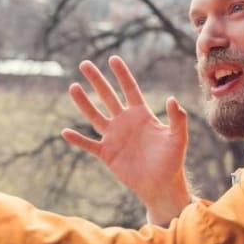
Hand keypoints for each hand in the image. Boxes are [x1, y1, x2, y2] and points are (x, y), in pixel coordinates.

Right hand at [61, 56, 190, 224]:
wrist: (161, 184)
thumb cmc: (172, 161)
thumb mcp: (178, 138)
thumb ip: (178, 118)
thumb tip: (172, 98)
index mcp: (142, 115)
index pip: (130, 89)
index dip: (122, 74)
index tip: (112, 59)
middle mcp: (125, 122)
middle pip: (108, 96)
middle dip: (97, 80)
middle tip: (84, 64)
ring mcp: (114, 137)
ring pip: (94, 116)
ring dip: (83, 102)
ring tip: (73, 87)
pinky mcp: (107, 153)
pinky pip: (89, 144)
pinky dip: (77, 140)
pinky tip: (65, 132)